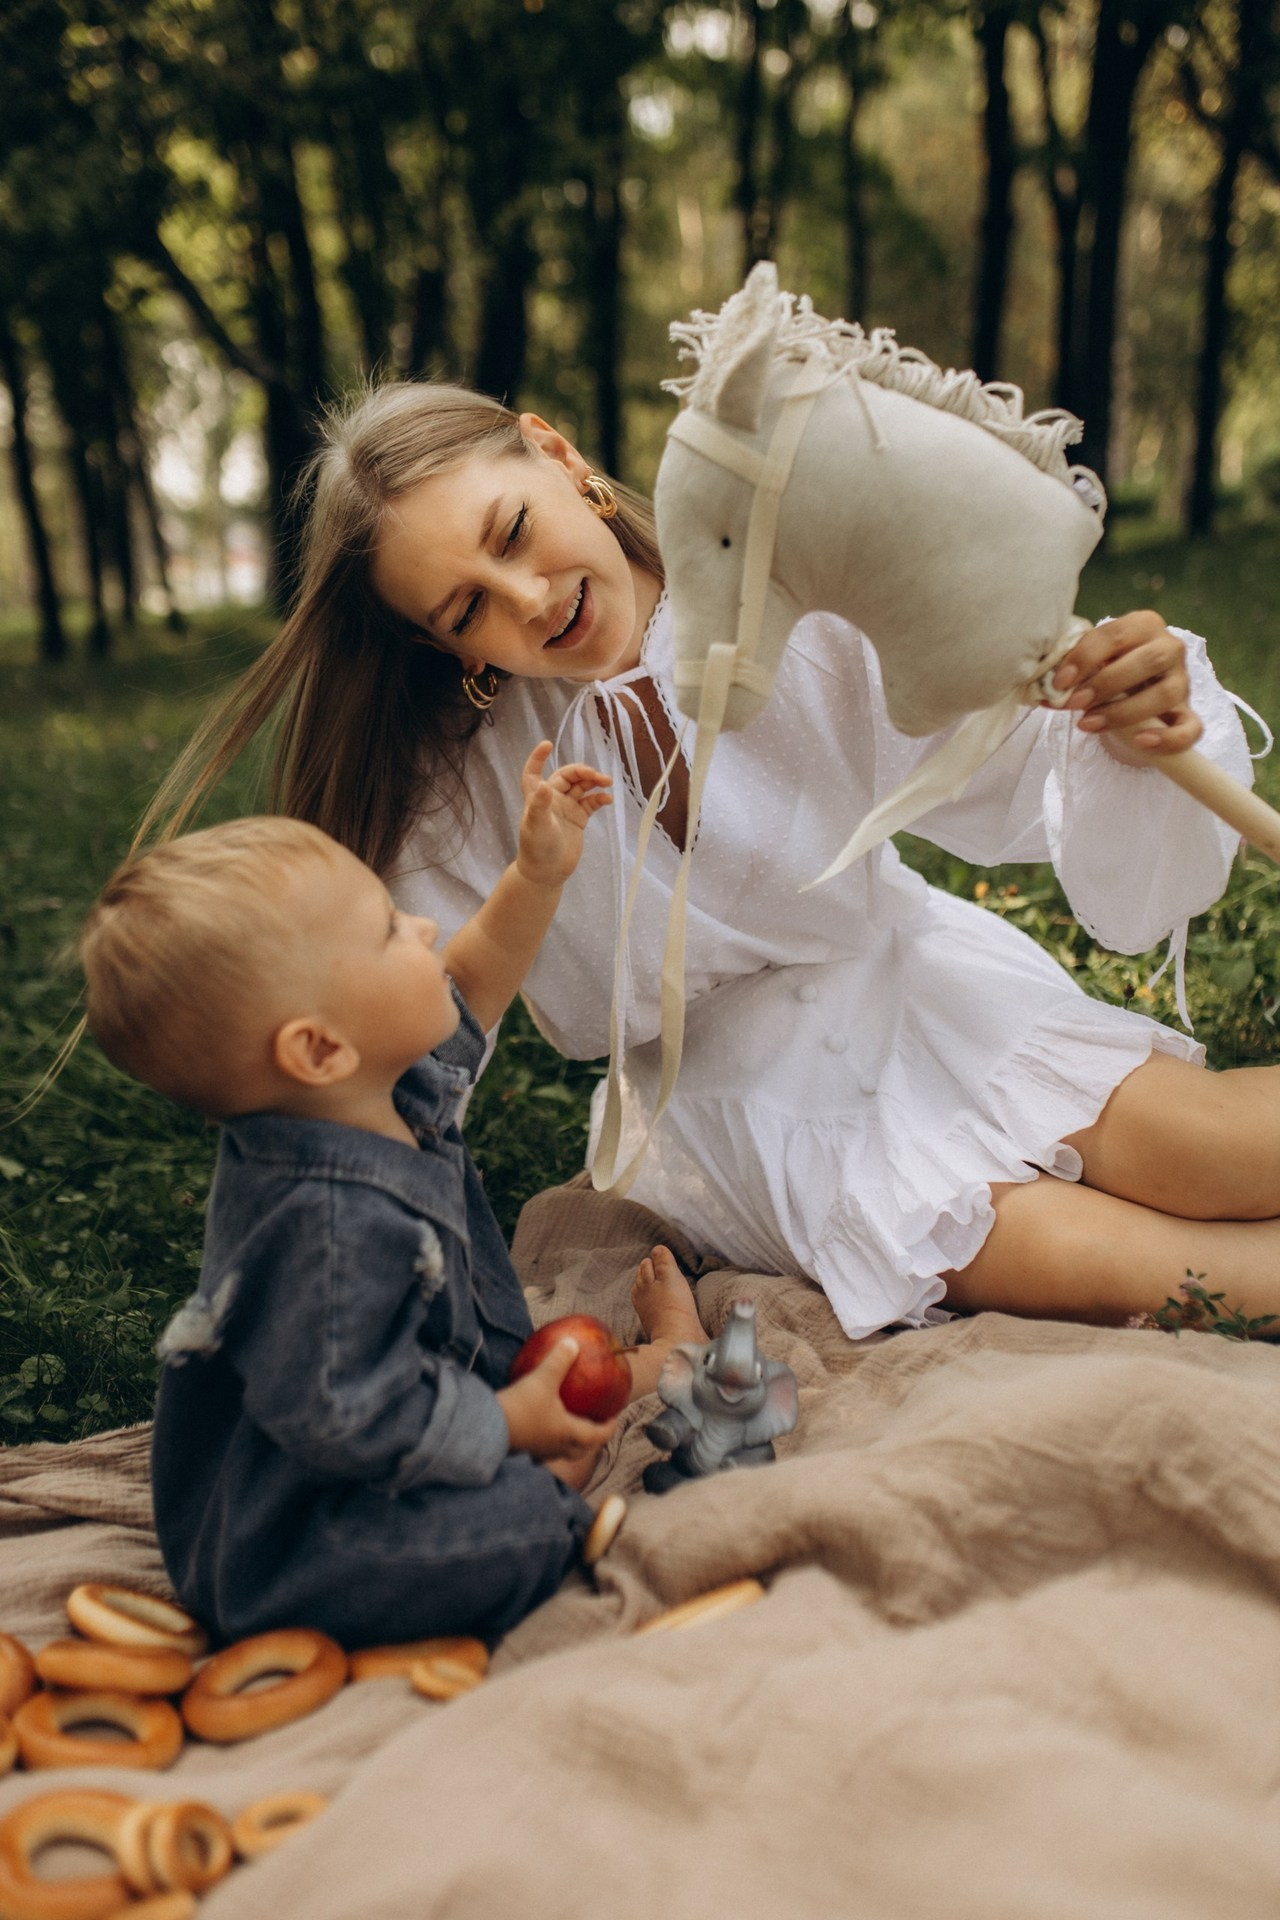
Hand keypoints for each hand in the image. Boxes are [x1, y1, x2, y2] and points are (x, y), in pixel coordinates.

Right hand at [496, 1336, 617, 1462]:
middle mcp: (558, 1447)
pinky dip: (549, 1439)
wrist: (487, 1429)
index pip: (599, 1435)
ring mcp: (540, 1452)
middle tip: (596, 1423)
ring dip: (571, 1442)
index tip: (614, 1415)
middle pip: (583, 1449)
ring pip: (562, 1451)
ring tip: (571, 1427)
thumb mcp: (543, 1379)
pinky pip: (543, 1448)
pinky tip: (541, 1426)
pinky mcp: (524, 1450)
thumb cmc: (521, 1407)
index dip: (610, 1426)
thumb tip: (573, 1343)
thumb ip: (559, 1360)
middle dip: (592, 1438)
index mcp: (570, 1434)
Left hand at [515, 741, 612, 888]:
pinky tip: (607, 800)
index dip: (538, 758)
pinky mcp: (578, 819)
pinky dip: (599, 798)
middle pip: (567, 776)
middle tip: (597, 776)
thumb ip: (541, 805)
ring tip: (607, 783)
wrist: (547, 873)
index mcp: (537, 797)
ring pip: (582, 787)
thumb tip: (545, 785)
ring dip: (594, 782)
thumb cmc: (536, 849)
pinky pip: (591, 803)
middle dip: (582, 772)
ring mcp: (566, 808)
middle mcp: (552, 799)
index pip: (534, 772)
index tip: (547, 745)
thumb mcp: (537, 826)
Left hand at [1046, 610, 1201, 762]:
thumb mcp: (1090, 664)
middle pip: (1148, 660)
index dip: (1085, 658)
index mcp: (1143, 625)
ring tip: (1088, 724)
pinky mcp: (1189, 714)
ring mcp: (1182, 682)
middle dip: (1106, 683)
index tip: (1059, 682)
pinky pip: (1190, 728)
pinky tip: (1140, 742)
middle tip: (1075, 702)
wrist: (1133, 691)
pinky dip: (1167, 738)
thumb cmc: (1106, 670)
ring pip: (1165, 694)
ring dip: (1124, 711)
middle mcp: (1169, 648)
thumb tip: (1043, 693)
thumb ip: (1073, 672)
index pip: (1115, 634)